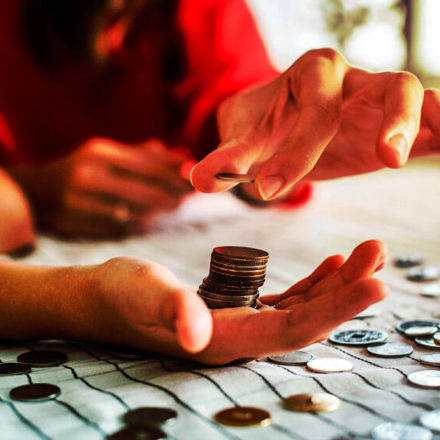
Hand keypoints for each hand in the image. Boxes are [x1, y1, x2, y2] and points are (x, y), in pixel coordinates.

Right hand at [8, 138, 193, 236]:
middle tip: (190, 198)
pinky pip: (119, 229)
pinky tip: (149, 220)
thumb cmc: (84, 170)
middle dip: (173, 195)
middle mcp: (90, 176)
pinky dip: (139, 224)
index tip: (195, 181)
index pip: (149, 166)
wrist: (38, 192)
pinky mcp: (79, 225)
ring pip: (135, 213)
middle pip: (146, 191)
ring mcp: (82, 203)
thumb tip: (184, 158)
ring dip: (159, 211)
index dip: (176, 175)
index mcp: (99, 154)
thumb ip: (145, 155)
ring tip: (173, 206)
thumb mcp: (108, 154)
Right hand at [89, 240, 386, 364]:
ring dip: (337, 284)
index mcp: (224, 340)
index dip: (335, 311)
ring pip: (302, 308)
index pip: (293, 330)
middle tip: (379, 257)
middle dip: (348, 292)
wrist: (107, 297)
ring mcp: (242, 324)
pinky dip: (312, 282)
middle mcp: (241, 338)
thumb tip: (193, 333)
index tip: (374, 285)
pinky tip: (332, 266)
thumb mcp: (142, 294)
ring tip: (366, 255)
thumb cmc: (121, 294)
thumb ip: (169, 310)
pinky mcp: (238, 308)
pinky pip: (286, 299)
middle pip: (308, 319)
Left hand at [191, 48, 439, 200]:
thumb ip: (226, 160)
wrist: (281, 123)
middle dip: (390, 121)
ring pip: (415, 97)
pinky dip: (439, 131)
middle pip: (386, 87)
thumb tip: (198, 179)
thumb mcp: (244, 141)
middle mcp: (351, 80)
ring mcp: (376, 100)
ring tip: (429, 147)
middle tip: (386, 158)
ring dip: (425, 121)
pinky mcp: (393, 125)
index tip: (269, 189)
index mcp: (311, 75)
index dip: (296, 150)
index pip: (315, 109)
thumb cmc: (264, 127)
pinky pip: (429, 123)